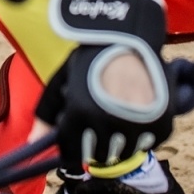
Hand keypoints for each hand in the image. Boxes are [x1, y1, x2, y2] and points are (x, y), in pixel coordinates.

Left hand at [35, 0, 171, 169]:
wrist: (130, 38)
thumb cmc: (91, 59)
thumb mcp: (62, 82)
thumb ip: (46, 114)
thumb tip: (32, 144)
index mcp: (80, 114)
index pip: (73, 154)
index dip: (74, 146)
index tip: (79, 136)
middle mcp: (107, 124)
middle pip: (99, 156)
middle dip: (96, 143)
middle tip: (101, 122)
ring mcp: (136, 126)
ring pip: (124, 153)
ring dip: (120, 141)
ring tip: (119, 117)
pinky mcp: (160, 125)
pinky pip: (149, 144)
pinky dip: (144, 135)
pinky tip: (138, 115)